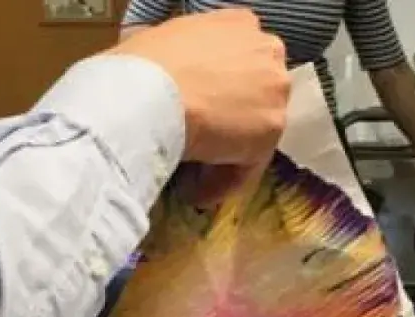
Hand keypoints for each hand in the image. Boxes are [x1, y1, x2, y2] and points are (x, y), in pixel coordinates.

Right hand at [112, 10, 289, 201]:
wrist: (148, 93)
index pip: (240, 63)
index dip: (220, 92)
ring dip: (225, 158)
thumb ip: (179, 56)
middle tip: (199, 146)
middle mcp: (267, 51)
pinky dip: (223, 183)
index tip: (200, 111)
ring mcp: (274, 91)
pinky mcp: (271, 131)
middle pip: (255, 97)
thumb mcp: (158, 42)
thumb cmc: (141, 66)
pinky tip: (198, 194)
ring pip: (253, 135)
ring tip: (194, 179)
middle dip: (230, 124)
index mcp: (239, 23)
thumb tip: (160, 74)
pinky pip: (247, 166)